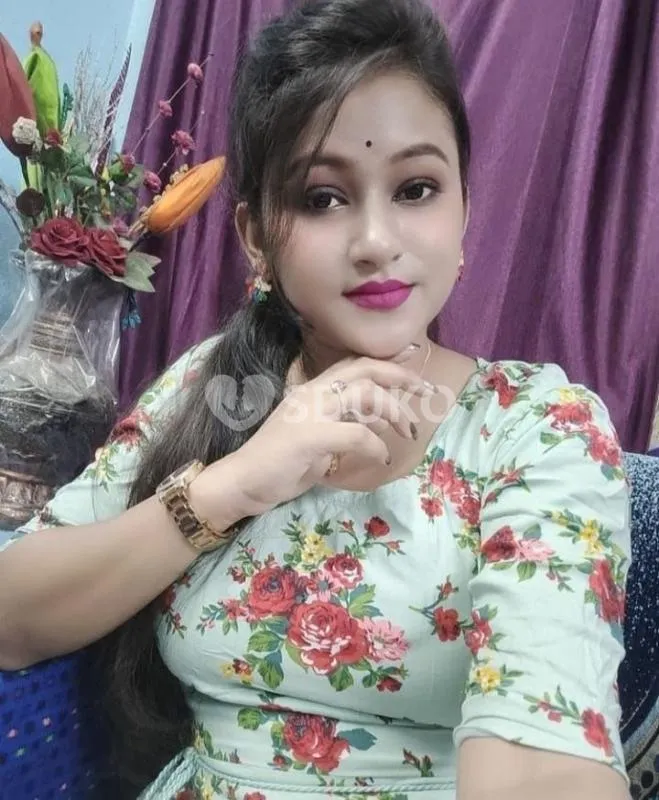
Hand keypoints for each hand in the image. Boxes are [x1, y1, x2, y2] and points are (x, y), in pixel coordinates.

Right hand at [195, 346, 436, 524]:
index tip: (414, 358)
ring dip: (394, 411)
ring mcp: (310, 411)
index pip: (354, 363)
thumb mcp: (318, 439)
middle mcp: (313, 393)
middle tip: (425, 391)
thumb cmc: (278, 464)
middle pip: (365, 369)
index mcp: (313, 390)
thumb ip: (344, 426)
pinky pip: (357, 433)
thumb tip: (378, 425)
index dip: (386, 360)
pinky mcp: (310, 435)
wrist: (242, 482)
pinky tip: (382, 458)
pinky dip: (375, 445)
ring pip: (365, 394)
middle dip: (401, 376)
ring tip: (408, 432)